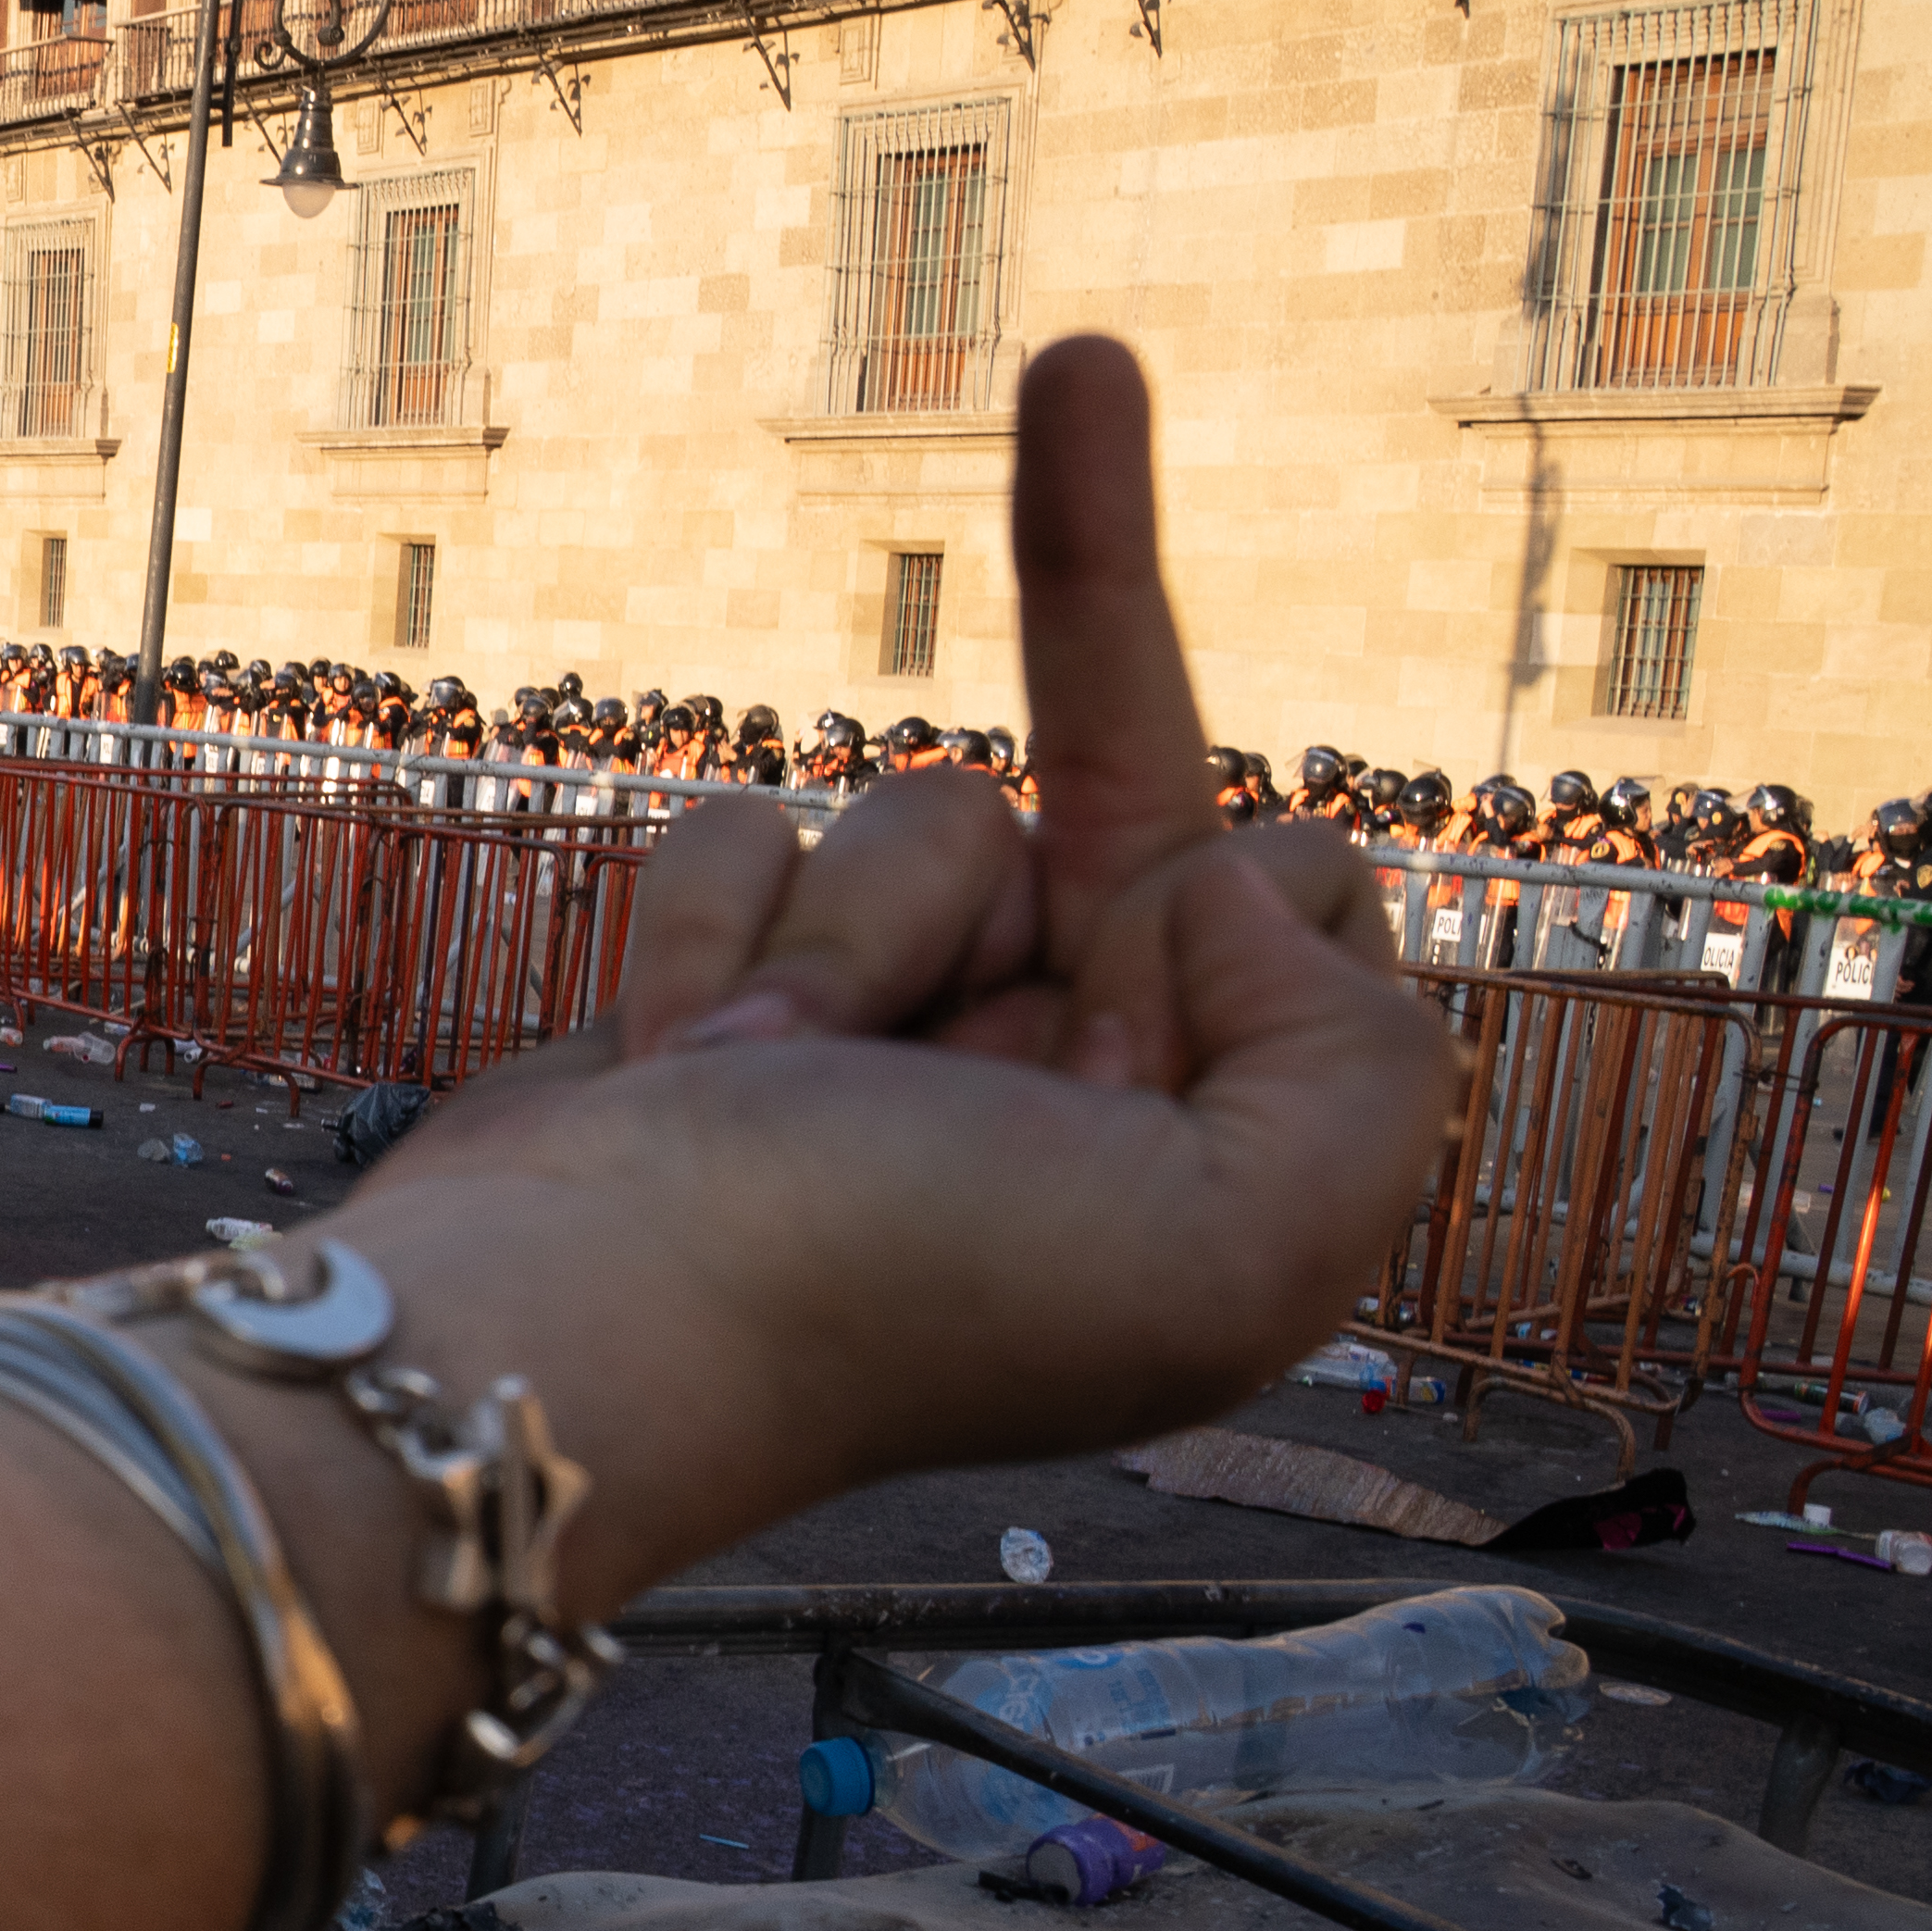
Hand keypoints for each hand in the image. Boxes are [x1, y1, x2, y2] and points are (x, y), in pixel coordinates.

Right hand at [368, 337, 1456, 1513]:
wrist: (571, 1327)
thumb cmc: (891, 1302)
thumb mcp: (1239, 1254)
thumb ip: (1360, 1064)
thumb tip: (1221, 892)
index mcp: (1209, 1142)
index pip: (1297, 893)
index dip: (1211, 921)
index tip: (1097, 1068)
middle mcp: (1070, 1074)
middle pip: (1123, 793)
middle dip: (1067, 683)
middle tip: (1007, 604)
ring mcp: (899, 1024)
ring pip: (933, 815)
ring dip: (841, 930)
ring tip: (763, 1076)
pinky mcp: (738, 985)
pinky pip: (760, 833)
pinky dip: (712, 927)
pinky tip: (677, 1064)